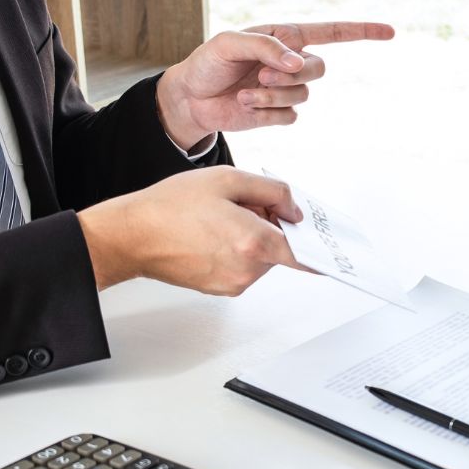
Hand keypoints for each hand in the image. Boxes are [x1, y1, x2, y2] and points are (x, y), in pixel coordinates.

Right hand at [77, 167, 305, 294]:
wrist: (132, 236)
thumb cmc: (170, 206)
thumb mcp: (227, 179)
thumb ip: (271, 191)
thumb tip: (293, 208)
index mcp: (254, 241)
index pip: (303, 252)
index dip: (317, 244)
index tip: (336, 252)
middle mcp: (247, 269)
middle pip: (279, 248)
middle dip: (270, 226)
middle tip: (241, 205)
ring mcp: (233, 283)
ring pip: (261, 257)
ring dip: (252, 238)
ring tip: (217, 219)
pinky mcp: (220, 289)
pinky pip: (242, 267)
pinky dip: (236, 250)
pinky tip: (210, 234)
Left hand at [155, 22, 394, 148]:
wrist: (191, 98)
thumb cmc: (208, 63)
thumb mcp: (230, 43)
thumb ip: (266, 46)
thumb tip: (298, 62)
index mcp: (285, 37)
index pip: (332, 32)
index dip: (362, 32)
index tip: (390, 32)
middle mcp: (291, 62)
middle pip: (319, 69)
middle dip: (291, 76)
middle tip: (261, 76)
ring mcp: (285, 89)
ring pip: (303, 96)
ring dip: (272, 96)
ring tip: (245, 94)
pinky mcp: (278, 113)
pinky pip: (289, 117)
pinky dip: (267, 114)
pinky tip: (246, 108)